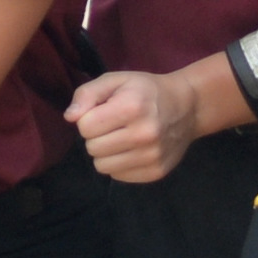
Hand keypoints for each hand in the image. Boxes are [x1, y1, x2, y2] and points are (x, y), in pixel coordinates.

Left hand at [67, 67, 202, 183]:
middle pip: (92, 148)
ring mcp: (153, 156)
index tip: (103, 113)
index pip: (85, 127)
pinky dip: (120, 164)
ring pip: (102, 167)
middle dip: (97, 136)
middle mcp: (144, 134)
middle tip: (113, 126)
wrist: (187, 107)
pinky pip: (118, 176)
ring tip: (121, 138)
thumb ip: (87, 94)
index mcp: (132, 107)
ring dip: (106, 153)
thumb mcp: (116, 81)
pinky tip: (133, 150)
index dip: (89, 118)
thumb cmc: (145, 91)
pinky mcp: (157, 172)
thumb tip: (70, 117)